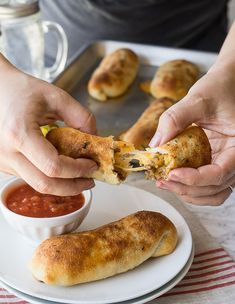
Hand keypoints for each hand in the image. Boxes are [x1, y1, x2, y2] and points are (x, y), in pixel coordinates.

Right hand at [0, 55, 96, 194]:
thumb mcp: (55, 97)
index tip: (92, 165)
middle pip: (44, 185)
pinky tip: (60, 167)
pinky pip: (29, 177)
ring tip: (78, 174)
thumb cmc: (20, 89)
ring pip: (36, 184)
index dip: (78, 170)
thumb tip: (95, 139)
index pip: (53, 166)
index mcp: (19, 134)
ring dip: (61, 184)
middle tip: (89, 181)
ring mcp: (1, 161)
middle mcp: (6, 152)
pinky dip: (48, 177)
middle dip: (72, 187)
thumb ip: (80, 116)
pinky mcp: (2, 163)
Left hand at [150, 66, 234, 205]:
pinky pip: (207, 185)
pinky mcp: (216, 162)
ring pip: (212, 193)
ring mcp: (226, 163)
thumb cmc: (218, 88)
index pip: (220, 173)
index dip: (195, 179)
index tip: (172, 173)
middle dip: (186, 188)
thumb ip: (175, 119)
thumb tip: (155, 145)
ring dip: (189, 193)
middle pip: (214, 187)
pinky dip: (191, 188)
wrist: (225, 85)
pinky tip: (173, 179)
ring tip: (165, 183)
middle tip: (162, 180)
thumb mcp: (198, 99)